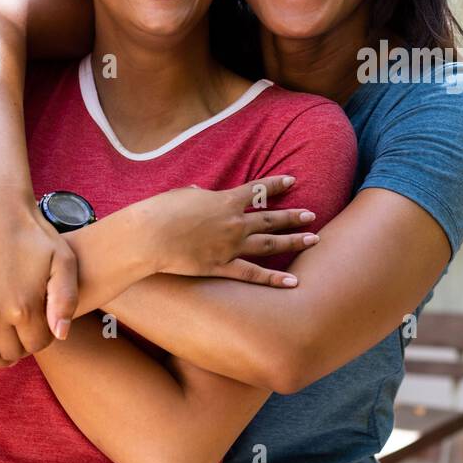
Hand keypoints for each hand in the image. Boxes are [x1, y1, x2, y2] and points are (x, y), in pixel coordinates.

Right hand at [143, 175, 319, 286]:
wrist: (149, 235)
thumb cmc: (160, 211)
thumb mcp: (181, 195)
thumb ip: (196, 195)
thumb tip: (198, 192)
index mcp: (225, 200)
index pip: (258, 189)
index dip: (276, 184)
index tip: (293, 180)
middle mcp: (234, 223)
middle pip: (272, 219)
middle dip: (294, 216)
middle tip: (312, 215)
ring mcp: (230, 246)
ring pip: (269, 244)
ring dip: (293, 241)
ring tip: (314, 239)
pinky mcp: (221, 267)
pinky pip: (252, 274)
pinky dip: (273, 279)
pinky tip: (293, 282)